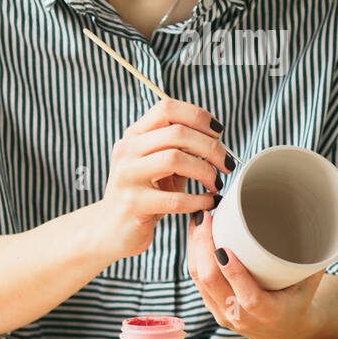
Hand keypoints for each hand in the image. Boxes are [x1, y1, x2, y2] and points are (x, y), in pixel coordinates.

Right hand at [99, 97, 228, 259]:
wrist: (111, 230)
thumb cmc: (144, 194)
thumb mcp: (159, 165)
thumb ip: (180, 148)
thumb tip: (215, 138)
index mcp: (134, 135)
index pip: (167, 108)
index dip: (198, 116)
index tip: (218, 133)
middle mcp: (127, 150)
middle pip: (177, 132)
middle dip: (211, 147)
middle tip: (226, 164)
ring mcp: (127, 176)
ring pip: (175, 159)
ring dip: (205, 171)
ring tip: (216, 183)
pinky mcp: (133, 204)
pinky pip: (175, 199)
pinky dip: (199, 200)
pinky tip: (209, 203)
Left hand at [187, 208, 324, 338]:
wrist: (283, 331)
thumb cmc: (298, 300)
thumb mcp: (310, 284)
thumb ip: (314, 258)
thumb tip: (323, 221)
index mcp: (270, 313)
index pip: (248, 297)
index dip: (235, 274)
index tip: (224, 247)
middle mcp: (241, 317)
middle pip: (212, 283)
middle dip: (204, 247)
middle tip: (206, 216)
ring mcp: (222, 314)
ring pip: (198, 280)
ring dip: (194, 247)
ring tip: (198, 218)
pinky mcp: (211, 306)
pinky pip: (195, 280)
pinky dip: (193, 254)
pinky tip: (196, 234)